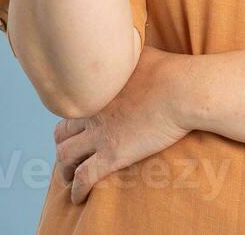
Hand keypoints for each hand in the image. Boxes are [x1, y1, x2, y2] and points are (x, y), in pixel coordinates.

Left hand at [53, 45, 189, 203]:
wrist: (182, 89)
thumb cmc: (168, 69)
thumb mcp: (137, 52)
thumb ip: (124, 54)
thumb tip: (126, 46)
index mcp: (96, 90)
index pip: (70, 108)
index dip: (70, 122)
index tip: (76, 130)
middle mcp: (91, 112)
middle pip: (62, 133)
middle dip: (62, 146)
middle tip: (69, 156)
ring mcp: (100, 134)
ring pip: (65, 156)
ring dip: (64, 170)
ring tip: (69, 179)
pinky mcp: (113, 154)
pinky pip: (85, 177)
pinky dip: (77, 189)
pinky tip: (79, 198)